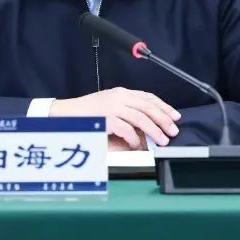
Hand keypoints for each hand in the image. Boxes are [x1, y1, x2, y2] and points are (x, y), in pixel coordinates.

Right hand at [51, 87, 180, 148]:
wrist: (65, 114)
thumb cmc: (86, 113)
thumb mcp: (109, 107)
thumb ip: (126, 113)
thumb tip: (146, 128)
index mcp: (121, 93)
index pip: (148, 97)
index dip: (163, 106)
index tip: (175, 116)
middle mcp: (119, 97)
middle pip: (148, 106)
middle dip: (164, 118)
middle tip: (174, 130)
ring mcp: (112, 107)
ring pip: (141, 118)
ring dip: (154, 130)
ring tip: (163, 140)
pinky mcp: (106, 118)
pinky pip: (126, 129)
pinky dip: (134, 139)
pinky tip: (138, 146)